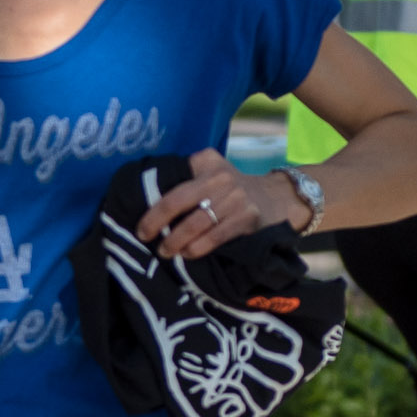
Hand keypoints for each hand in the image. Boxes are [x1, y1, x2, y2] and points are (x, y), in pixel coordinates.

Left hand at [137, 148, 305, 259]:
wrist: (275, 198)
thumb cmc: (230, 191)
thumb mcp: (211, 174)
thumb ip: (187, 181)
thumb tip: (148, 207)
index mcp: (206, 162)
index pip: (173, 186)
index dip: (153, 210)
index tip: (141, 228)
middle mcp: (220, 177)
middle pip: (179, 202)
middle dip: (158, 224)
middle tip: (148, 240)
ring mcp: (235, 197)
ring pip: (196, 223)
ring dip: (176, 241)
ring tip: (167, 251)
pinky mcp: (246, 217)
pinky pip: (215, 237)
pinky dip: (197, 248)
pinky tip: (188, 254)